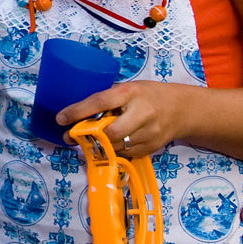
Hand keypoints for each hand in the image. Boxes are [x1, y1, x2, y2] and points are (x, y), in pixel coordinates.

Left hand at [57, 80, 185, 157]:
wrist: (181, 109)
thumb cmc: (148, 95)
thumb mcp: (128, 89)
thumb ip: (108, 100)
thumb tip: (77, 113)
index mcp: (131, 93)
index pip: (101, 102)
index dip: (78, 111)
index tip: (60, 119)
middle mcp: (142, 113)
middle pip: (110, 132)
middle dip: (90, 136)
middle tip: (72, 136)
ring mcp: (149, 133)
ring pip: (116, 146)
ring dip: (98, 146)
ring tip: (87, 141)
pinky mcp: (151, 148)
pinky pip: (125, 154)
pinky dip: (113, 150)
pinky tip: (109, 144)